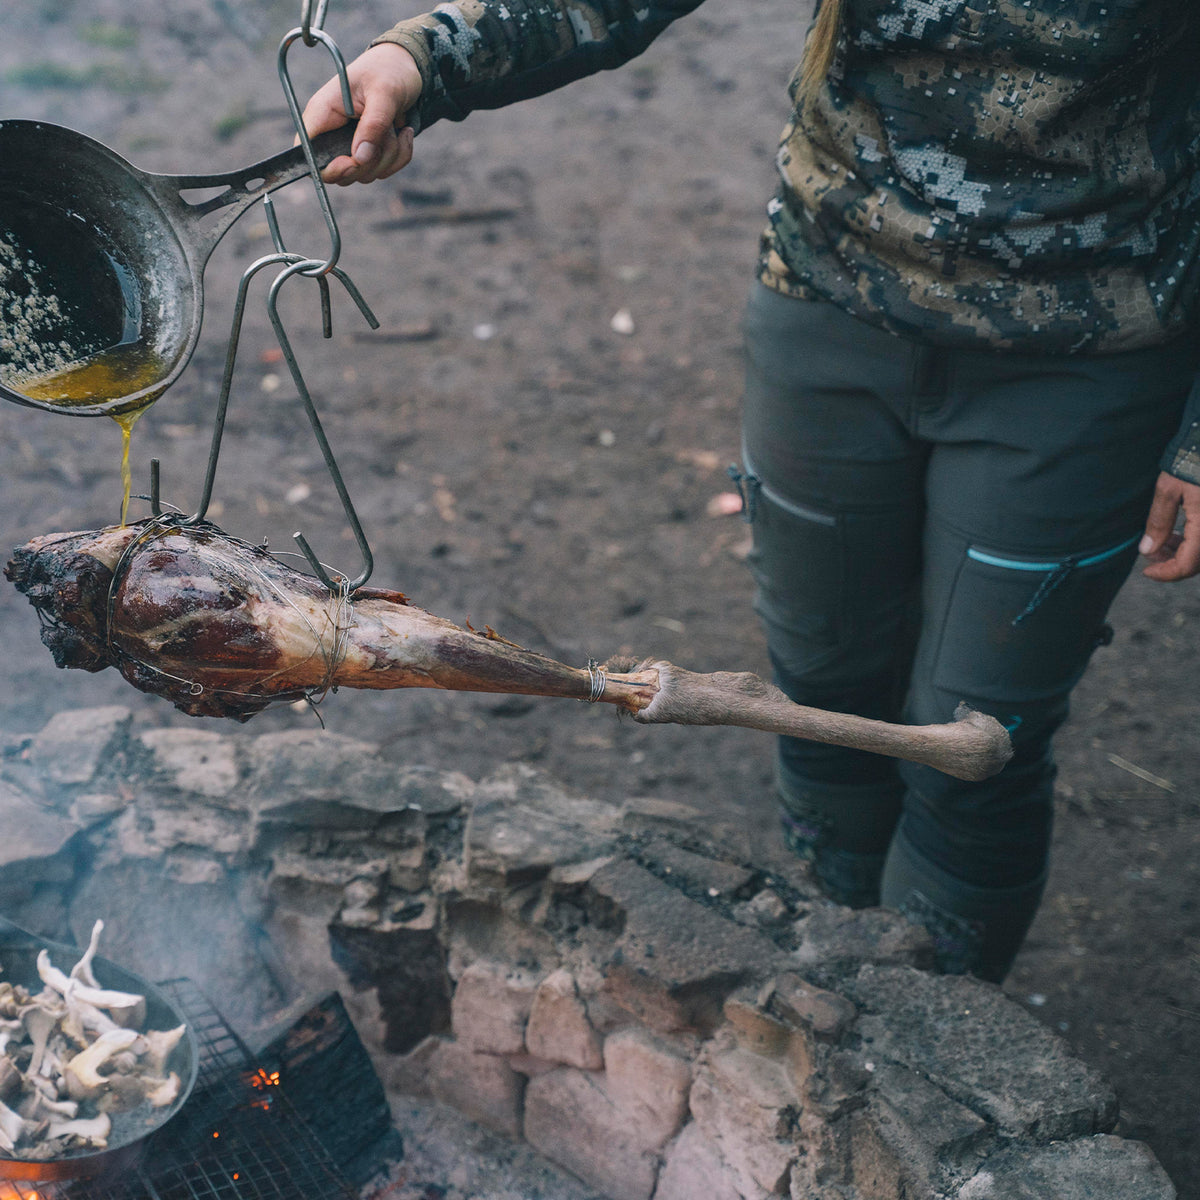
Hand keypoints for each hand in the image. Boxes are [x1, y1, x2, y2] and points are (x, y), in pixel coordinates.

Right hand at [301, 42, 422, 184]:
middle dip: (369, 163)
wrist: (409, 69)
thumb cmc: (389, 71)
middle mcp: (332, 132)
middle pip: (340, 174)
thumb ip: (372, 125)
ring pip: (365, 174)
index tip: (353, 162)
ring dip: (389, 155)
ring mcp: (351, 144)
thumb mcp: (384, 92)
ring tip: (396, 126)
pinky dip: (399, 156)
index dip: (327, 168)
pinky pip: (383, 170)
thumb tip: (359, 159)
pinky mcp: (370, 151)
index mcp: (323, 112)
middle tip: (387, 135)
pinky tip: (404, 132)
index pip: (306, 153)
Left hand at [1139, 471, 1199, 580]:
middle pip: (1197, 562)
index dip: (1165, 574)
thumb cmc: (1192, 460)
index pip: (1187, 565)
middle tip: (1150, 553)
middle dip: (1172, 562)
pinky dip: (1192, 541)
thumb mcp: (1169, 489)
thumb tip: (1147, 550)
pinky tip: (1177, 532)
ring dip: (1182, 552)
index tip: (1146, 571)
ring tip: (1160, 542)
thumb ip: (1159, 522)